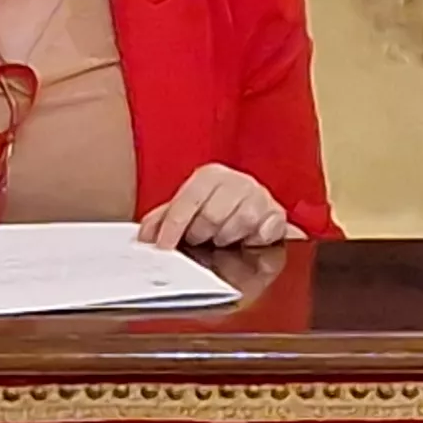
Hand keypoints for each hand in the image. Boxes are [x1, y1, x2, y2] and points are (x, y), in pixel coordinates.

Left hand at [141, 163, 306, 248]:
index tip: (163, 246)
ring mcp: (260, 196)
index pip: (188, 200)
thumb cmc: (215, 210)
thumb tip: (144, 236)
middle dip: (201, 234)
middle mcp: (237, 181)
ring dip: (227, 238)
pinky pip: (266, 230)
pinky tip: (248, 238)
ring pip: (240, 223)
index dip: (174, 226)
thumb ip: (162, 221)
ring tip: (222, 237)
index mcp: (210, 176)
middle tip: (200, 238)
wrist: (251, 211)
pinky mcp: (277, 214)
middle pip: (213, 215)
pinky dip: (255, 239)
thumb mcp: (186, 212)